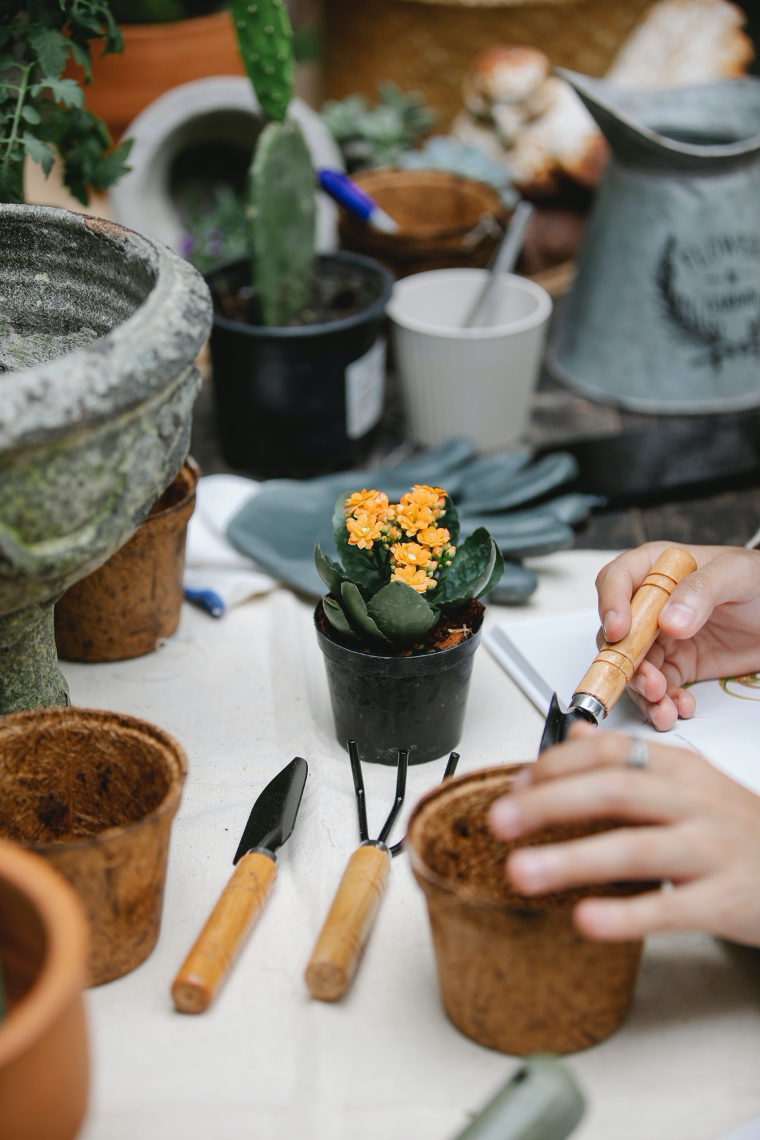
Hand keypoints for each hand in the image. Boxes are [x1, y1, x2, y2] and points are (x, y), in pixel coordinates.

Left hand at [488, 722, 759, 945]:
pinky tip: (585, 919)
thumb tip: (572, 736)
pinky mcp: (725, 901)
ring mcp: (712, 851)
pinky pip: (670, 909)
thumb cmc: (740, 831)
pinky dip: (625, 915)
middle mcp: (695, 803)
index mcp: (681, 770)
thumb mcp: (689, 784)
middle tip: (500, 818)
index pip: (612, 751)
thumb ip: (630, 761)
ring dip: (572, 859)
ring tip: (521, 871)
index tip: (516, 781)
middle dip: (551, 802)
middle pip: (616, 790)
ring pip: (636, 847)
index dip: (558, 764)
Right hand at [596, 541, 759, 729]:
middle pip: (615, 633)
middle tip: (648, 682)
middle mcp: (651, 605)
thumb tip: (668, 620)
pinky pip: (658, 688)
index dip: (611, 604)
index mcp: (657, 570)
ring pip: (632, 667)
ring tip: (663, 706)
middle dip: (625, 663)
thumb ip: (701, 590)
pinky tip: (679, 707)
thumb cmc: (759, 583)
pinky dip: (663, 703)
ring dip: (642, 691)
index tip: (619, 631)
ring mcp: (661, 638)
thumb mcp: (736, 574)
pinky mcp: (676, 666)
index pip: (617, 580)